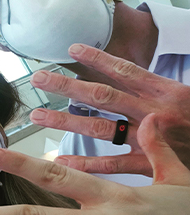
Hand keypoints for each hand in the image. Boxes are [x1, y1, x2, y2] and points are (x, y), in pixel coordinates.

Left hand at [30, 44, 189, 176]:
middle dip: (67, 85)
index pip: (124, 70)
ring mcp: (148, 140)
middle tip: (39, 78)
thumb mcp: (181, 95)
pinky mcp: (149, 165)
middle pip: (102, 96)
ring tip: (39, 115)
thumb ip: (151, 88)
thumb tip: (120, 76)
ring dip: (66, 120)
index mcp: (164, 91)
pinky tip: (62, 159)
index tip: (71, 49)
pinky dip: (86, 162)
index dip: (96, 58)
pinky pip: (112, 165)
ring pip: (101, 128)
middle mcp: (152, 112)